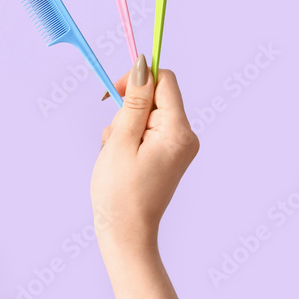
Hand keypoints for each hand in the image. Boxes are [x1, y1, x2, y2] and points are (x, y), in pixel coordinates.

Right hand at [91, 55, 199, 259]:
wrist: (125, 233)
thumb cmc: (119, 191)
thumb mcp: (121, 140)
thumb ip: (135, 101)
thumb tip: (143, 65)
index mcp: (178, 131)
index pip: (165, 81)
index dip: (138, 79)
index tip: (114, 94)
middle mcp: (186, 136)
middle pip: (154, 98)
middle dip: (126, 111)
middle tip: (113, 140)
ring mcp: (179, 147)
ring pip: (146, 116)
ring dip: (123, 128)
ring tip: (114, 155)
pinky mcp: (169, 155)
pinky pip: (147, 132)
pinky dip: (128, 140)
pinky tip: (120, 161)